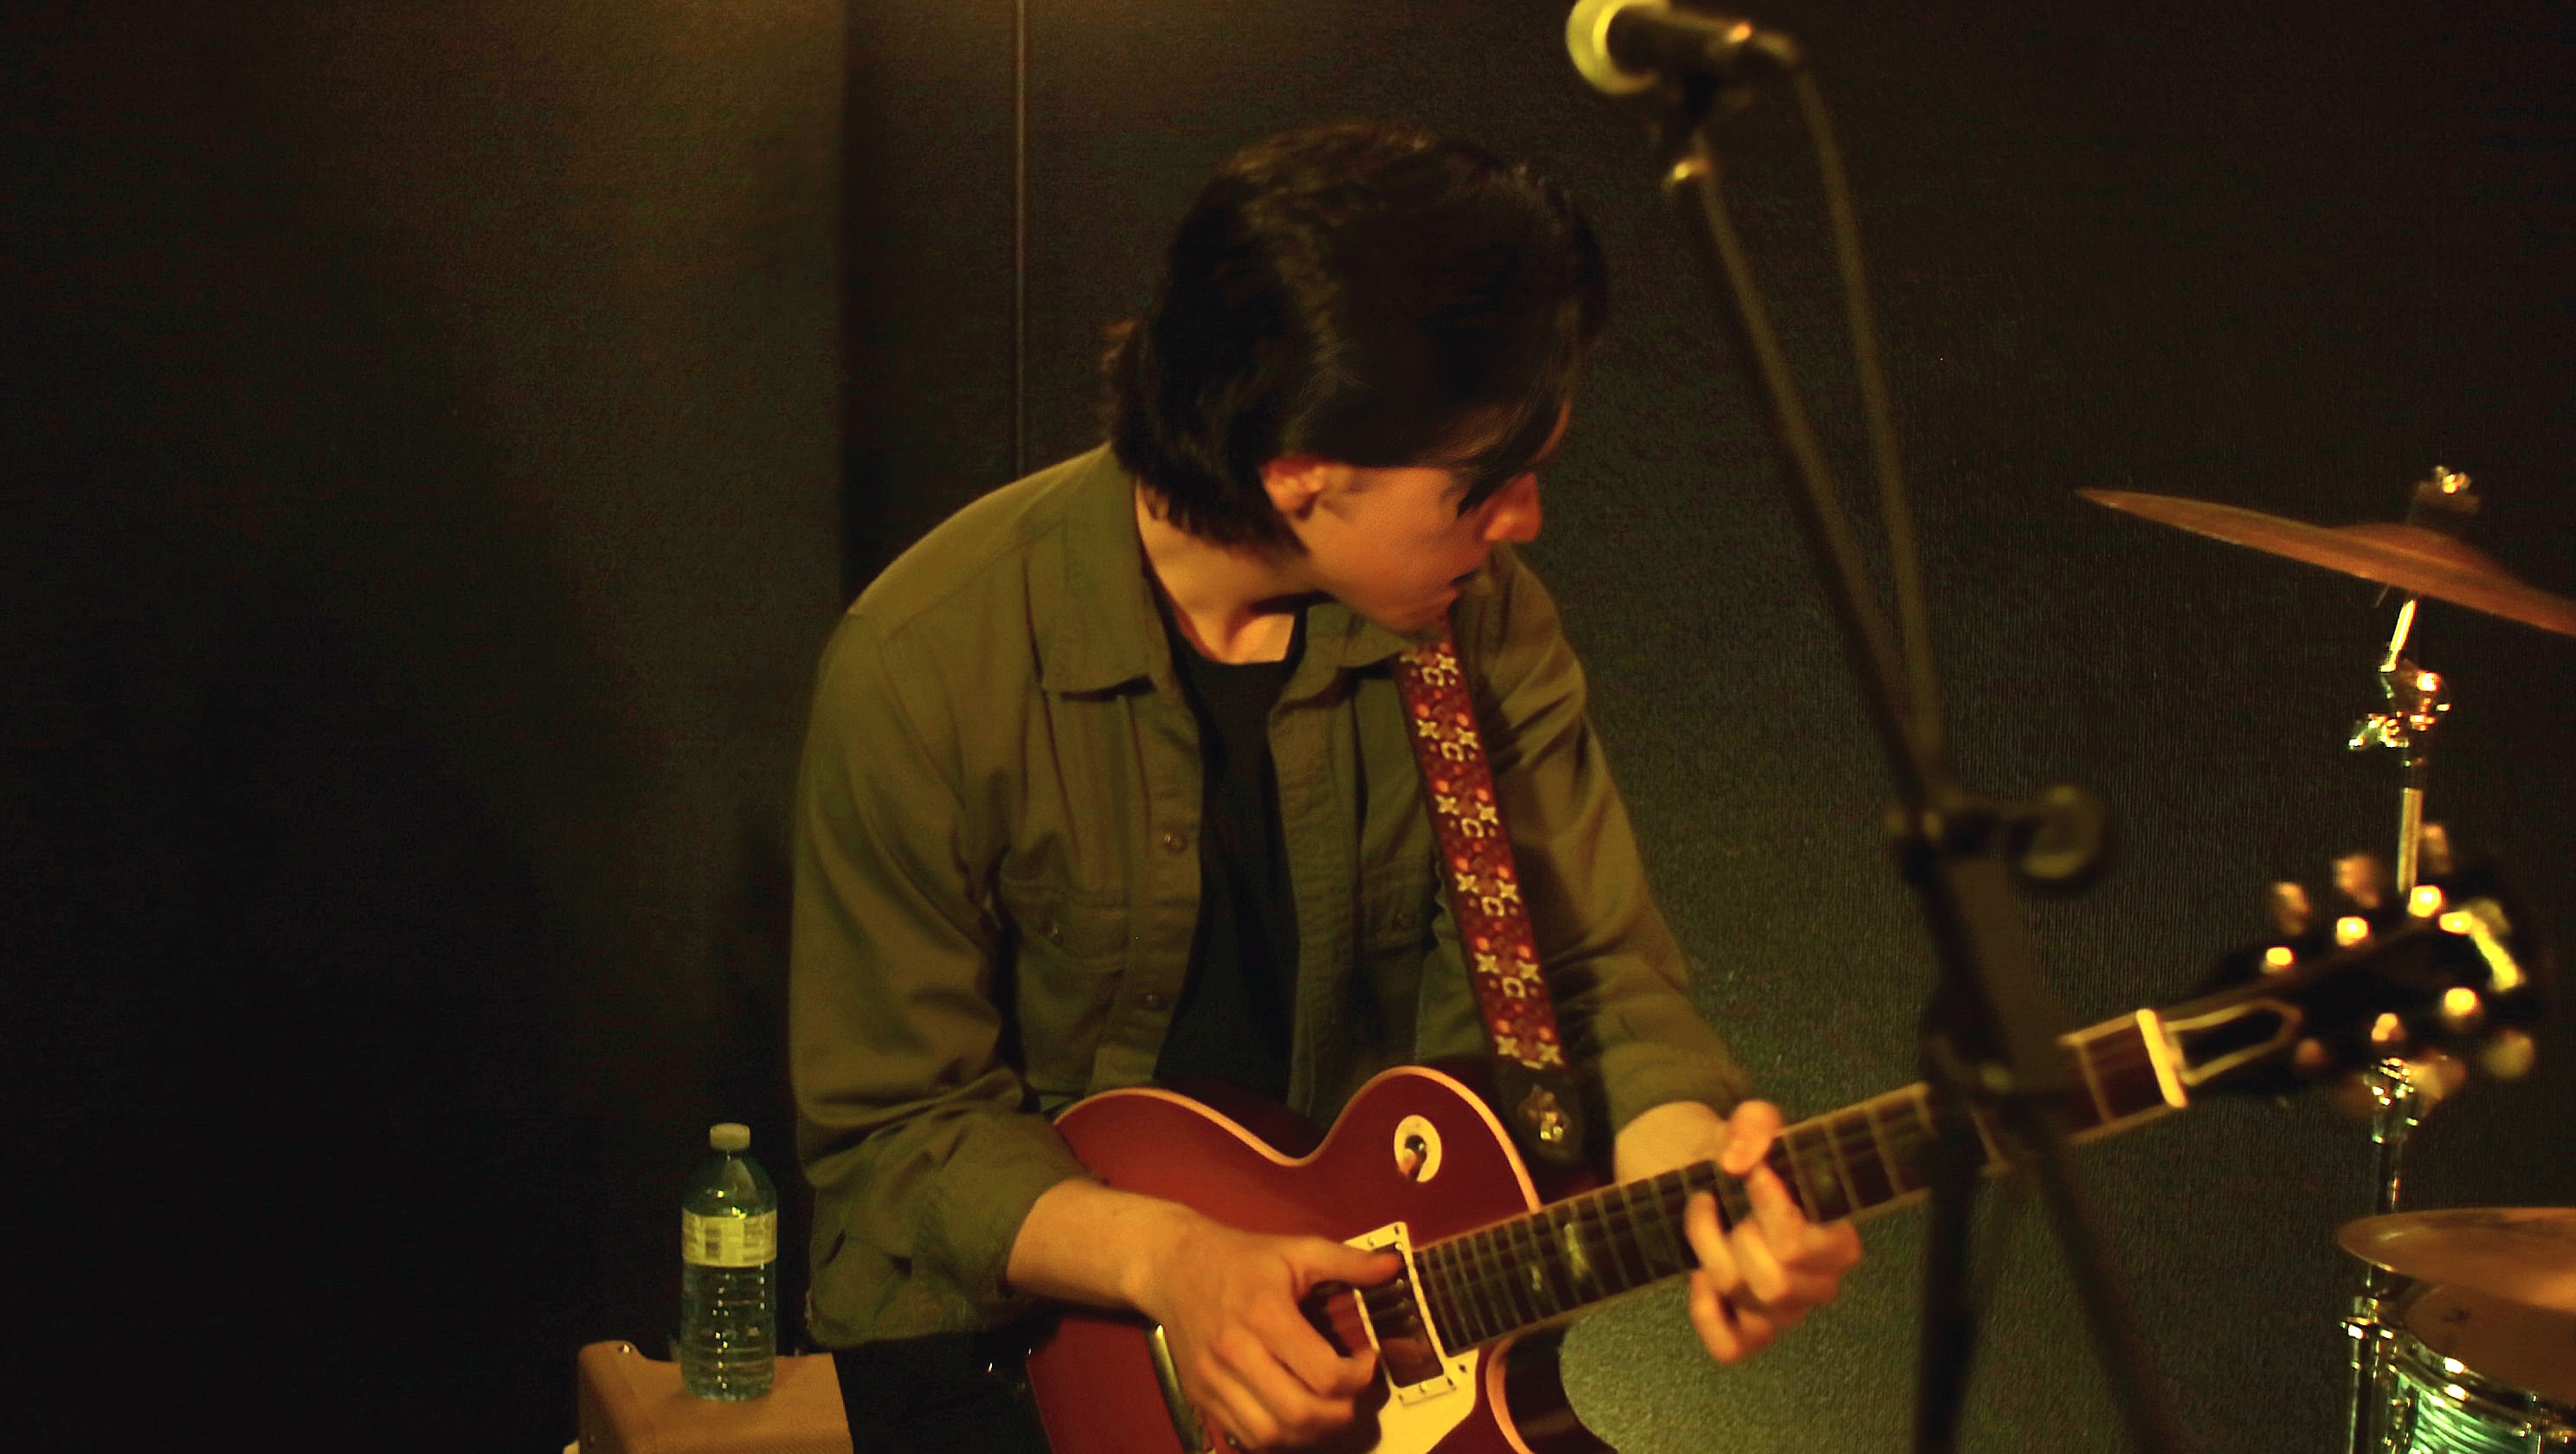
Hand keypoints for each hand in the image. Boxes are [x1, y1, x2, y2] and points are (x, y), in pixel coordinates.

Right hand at [1128, 1214, 1400, 1450]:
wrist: (1173, 1266)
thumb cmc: (1241, 1258)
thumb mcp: (1297, 1249)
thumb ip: (1348, 1261)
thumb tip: (1394, 1267)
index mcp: (1265, 1314)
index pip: (1324, 1374)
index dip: (1359, 1378)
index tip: (1368, 1361)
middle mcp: (1236, 1353)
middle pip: (1300, 1414)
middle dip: (1340, 1414)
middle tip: (1353, 1395)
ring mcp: (1213, 1380)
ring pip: (1271, 1435)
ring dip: (1310, 1433)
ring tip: (1327, 1410)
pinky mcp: (1201, 1397)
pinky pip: (1245, 1438)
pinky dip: (1277, 1439)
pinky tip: (1294, 1418)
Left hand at [1616, 1099, 1862, 1364]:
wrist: (1709, 1180)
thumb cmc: (1745, 1160)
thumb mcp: (1751, 1125)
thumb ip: (1755, 1125)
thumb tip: (1741, 1161)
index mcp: (1836, 1241)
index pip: (1804, 1247)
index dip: (1773, 1213)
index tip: (1753, 1175)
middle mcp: (1819, 1284)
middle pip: (1773, 1283)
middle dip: (1734, 1236)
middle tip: (1721, 1201)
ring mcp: (1785, 1314)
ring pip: (1745, 1301)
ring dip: (1709, 1253)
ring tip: (1703, 1218)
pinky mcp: (1750, 1335)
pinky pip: (1729, 1346)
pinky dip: (1707, 1312)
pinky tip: (1699, 1276)